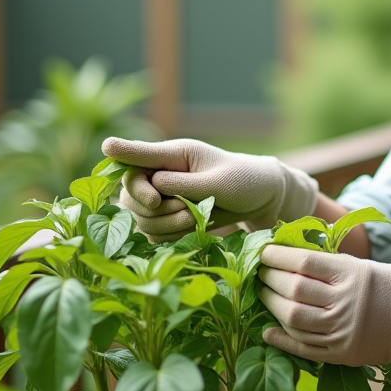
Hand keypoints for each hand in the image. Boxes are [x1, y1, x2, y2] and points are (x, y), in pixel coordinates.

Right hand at [101, 138, 317, 236]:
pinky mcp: (167, 218)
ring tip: (195, 219)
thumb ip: (182, 182)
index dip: (133, 181)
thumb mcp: (217, 181)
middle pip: (129, 197)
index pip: (133, 158)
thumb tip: (151, 181)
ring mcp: (162, 197)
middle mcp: (161, 174)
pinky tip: (192, 228)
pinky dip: (171, 236)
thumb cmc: (244, 181)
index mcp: (172, 154)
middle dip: (156, 210)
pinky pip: (153, 234)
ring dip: (167, 225)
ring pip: (141, 219)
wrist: (261, 198)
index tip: (154, 199)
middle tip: (187, 211)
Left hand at [258, 245, 390, 390]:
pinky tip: (267, 330)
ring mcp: (343, 330)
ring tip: (262, 295)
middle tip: (258, 273)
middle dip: (269, 280)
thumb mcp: (366, 267)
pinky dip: (281, 339)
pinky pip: (303, 348)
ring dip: (271, 306)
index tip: (264, 252)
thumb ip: (332, 265)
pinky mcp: (342, 353)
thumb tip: (292, 257)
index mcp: (352, 274)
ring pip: (294, 318)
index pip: (303, 262)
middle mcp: (345, 302)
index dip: (278, 256)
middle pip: (293, 290)